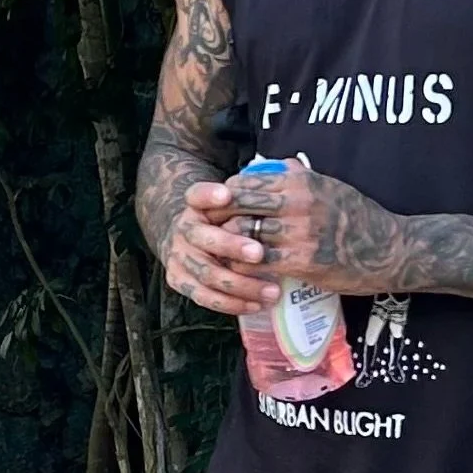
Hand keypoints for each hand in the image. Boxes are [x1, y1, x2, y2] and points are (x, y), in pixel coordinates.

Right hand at [164, 180, 277, 315]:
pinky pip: (205, 297)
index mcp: (195, 206)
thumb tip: (293, 168)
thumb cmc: (221, 220)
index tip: (228, 194)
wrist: (183, 238)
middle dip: (231, 245)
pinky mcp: (178, 280)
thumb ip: (253, 191)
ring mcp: (179, 256)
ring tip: (273, 290)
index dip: (210, 195)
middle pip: (204, 238)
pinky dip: (232, 303)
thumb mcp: (228, 201)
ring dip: (241, 283)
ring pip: (208, 273)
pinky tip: (258, 304)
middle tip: (259, 252)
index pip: (197, 195)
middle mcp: (184, 229)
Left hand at [223, 163, 409, 295]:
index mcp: (300, 181)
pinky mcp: (304, 261)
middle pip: (240, 205)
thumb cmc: (358, 216)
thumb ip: (299, 175)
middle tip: (209, 228)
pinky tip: (240, 268)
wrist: (390, 250)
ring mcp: (300, 233)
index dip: (224, 194)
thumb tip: (273, 164)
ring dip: (228, 243)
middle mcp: (298, 203)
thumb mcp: (329, 185)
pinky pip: (262, 262)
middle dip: (218, 217)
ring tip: (220, 248)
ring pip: (246, 234)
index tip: (216, 205)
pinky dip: (245, 264)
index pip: (246, 182)